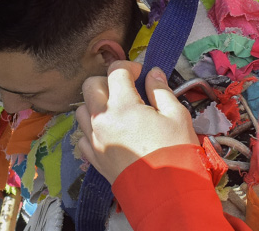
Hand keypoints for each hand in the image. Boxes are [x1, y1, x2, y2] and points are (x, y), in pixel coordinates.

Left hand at [75, 61, 197, 183]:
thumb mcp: (176, 115)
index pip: (116, 71)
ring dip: (95, 104)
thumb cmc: (175, 153)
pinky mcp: (94, 157)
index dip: (129, 66)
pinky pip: (83, 136)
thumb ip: (161, 90)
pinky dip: (92, 129)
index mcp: (123, 105)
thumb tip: (153, 74)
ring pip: (82, 109)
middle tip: (126, 89)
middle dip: (107, 81)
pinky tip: (109, 132)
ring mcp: (95, 139)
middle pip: (91, 85)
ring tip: (116, 110)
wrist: (165, 193)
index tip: (140, 73)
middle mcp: (102, 119)